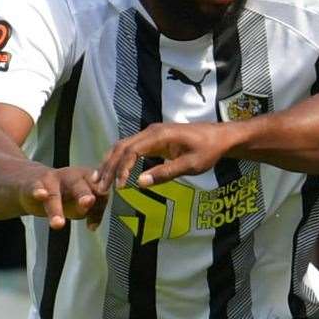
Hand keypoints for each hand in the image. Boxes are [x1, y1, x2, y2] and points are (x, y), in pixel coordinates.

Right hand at [20, 166, 106, 229]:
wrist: (34, 183)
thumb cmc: (64, 194)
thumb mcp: (81, 202)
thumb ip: (92, 211)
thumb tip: (93, 226)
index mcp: (88, 179)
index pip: (98, 190)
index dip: (101, 203)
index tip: (95, 223)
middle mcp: (71, 176)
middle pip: (79, 185)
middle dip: (84, 193)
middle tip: (88, 202)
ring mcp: (52, 179)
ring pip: (55, 194)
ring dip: (57, 208)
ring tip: (58, 224)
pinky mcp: (34, 183)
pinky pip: (36, 187)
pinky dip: (39, 191)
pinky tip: (41, 195)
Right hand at [96, 122, 233, 194]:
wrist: (219, 137)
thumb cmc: (208, 151)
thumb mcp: (190, 165)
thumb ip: (166, 173)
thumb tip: (139, 182)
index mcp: (159, 135)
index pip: (132, 151)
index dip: (122, 169)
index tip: (119, 186)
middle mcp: (151, 131)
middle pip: (122, 147)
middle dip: (109, 167)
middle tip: (100, 187)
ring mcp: (150, 133)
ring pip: (123, 146)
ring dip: (110, 162)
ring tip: (99, 180)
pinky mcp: (153, 138)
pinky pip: (130, 147)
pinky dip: (119, 159)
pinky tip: (112, 172)